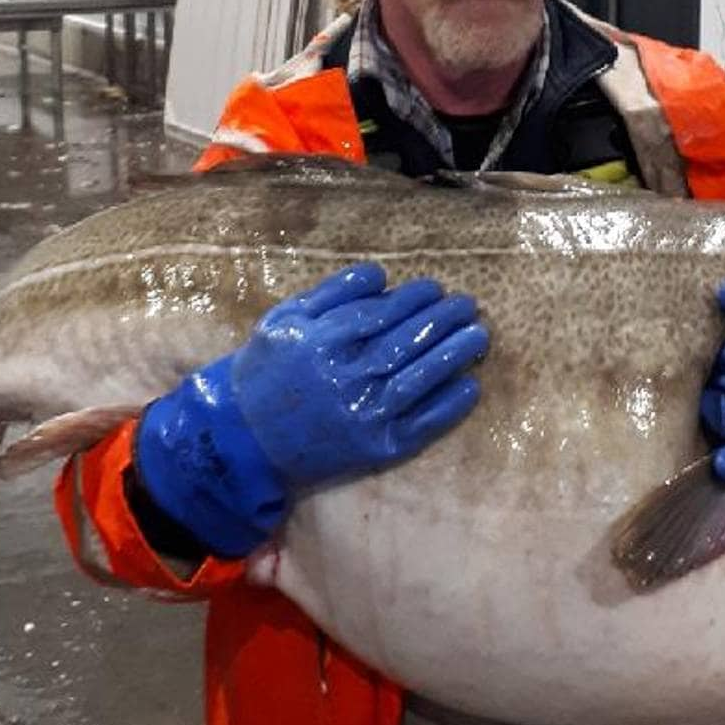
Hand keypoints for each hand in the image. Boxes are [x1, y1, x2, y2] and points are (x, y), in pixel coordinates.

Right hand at [133, 262, 489, 556]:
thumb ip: (331, 294)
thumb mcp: (284, 321)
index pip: (380, 314)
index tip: (434, 287)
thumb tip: (381, 276)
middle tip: (467, 304)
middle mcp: (343, 378)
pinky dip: (449, 405)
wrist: (244, 438)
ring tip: (479, 335)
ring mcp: (362, 416)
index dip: (413, 298)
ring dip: (454, 355)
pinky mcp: (375, 448)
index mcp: (319, 343)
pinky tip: (470, 385)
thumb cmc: (267, 370)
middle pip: (405, 343)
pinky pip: (422, 424)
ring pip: (419, 380)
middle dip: (442, 320)